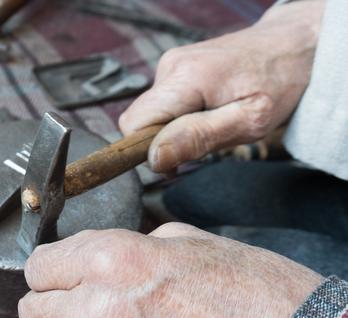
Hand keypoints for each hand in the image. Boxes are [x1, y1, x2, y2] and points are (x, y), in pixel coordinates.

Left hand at [18, 223, 322, 317]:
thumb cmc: (252, 291)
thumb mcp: (186, 241)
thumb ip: (129, 246)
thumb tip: (100, 256)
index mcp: (112, 259)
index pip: (38, 264)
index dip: (49, 262)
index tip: (59, 263)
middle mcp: (100, 309)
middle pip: (32, 308)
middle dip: (48, 295)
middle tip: (70, 289)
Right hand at [119, 1, 324, 172]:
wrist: (294, 45)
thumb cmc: (279, 83)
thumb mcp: (248, 121)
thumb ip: (198, 138)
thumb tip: (154, 158)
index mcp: (186, 78)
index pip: (134, 124)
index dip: (147, 149)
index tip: (178, 162)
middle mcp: (170, 66)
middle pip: (138, 120)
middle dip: (164, 141)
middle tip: (205, 143)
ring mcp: (171, 64)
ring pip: (151, 114)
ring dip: (175, 129)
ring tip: (214, 123)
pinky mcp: (175, 67)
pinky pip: (162, 104)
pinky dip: (180, 116)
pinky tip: (209, 111)